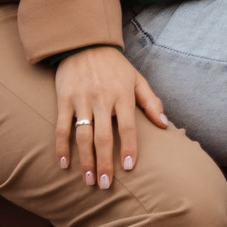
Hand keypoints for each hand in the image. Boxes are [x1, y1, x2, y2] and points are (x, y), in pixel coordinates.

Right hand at [54, 44, 170, 187]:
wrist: (83, 41)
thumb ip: (150, 101)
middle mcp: (101, 98)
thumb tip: (165, 124)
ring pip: (83, 136)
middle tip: (105, 185)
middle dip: (105, 163)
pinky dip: (61, 146)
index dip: (129, 148)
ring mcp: (81, 99)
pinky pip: (61, 127)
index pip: (128, 127)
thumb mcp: (136, 78)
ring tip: (89, 180)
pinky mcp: (64, 98)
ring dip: (86, 160)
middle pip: (104, 137)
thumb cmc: (113, 64)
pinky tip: (64, 164)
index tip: (129, 168)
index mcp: (122, 94)